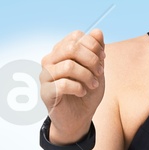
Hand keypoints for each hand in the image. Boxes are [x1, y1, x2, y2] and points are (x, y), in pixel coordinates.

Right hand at [39, 28, 104, 142]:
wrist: (78, 118)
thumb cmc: (86, 92)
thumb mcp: (96, 70)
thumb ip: (97, 51)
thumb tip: (97, 32)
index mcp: (61, 51)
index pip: (76, 37)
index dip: (93, 46)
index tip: (103, 59)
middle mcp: (50, 60)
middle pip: (71, 47)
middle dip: (91, 59)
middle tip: (99, 72)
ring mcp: (46, 75)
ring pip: (68, 66)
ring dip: (86, 76)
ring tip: (93, 85)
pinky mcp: (45, 92)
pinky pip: (63, 84)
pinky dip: (78, 88)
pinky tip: (82, 92)